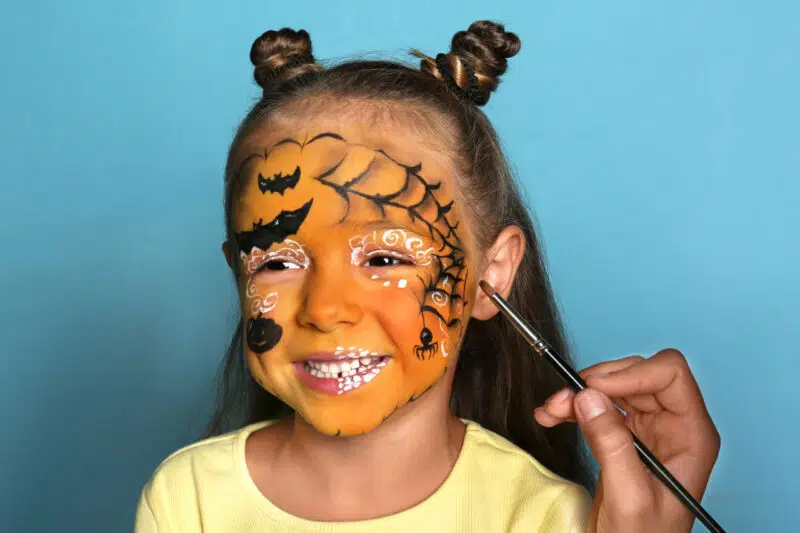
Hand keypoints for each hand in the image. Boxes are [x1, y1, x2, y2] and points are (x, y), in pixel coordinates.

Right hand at [534, 349, 720, 532]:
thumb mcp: (628, 496)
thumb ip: (611, 445)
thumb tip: (589, 398)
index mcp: (691, 434)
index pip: (669, 375)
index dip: (631, 373)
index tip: (593, 387)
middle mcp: (672, 425)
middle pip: (637, 374)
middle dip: (596, 382)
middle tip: (563, 400)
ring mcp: (648, 429)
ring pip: (613, 386)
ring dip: (578, 393)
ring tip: (551, 411)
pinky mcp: (624, 436)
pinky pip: (598, 405)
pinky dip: (573, 405)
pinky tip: (552, 416)